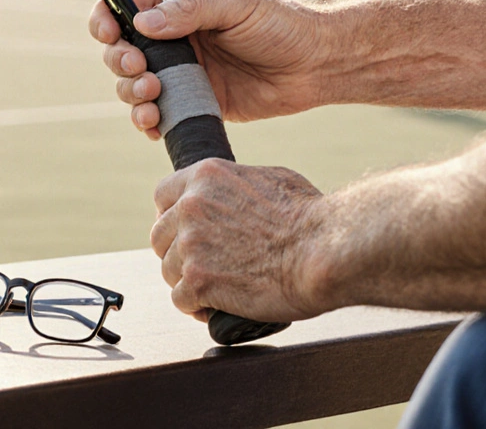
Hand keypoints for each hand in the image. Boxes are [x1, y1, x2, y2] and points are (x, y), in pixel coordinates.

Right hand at [88, 0, 327, 137]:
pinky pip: (156, 114)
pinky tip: (155, 123)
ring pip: (132, 85)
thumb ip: (189, 11)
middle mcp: (172, 37)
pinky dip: (147, 121)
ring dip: (131, 94)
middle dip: (119, 63)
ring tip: (153, 97)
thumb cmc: (281, 25)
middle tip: (140, 71)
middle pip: (119, 49)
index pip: (123, 3)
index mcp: (177, 2)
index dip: (105, 18)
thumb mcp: (236, 6)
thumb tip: (142, 24)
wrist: (315, 67)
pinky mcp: (191, 103)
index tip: (110, 34)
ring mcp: (180, 72)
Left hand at [150, 160, 326, 322]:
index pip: (163, 195)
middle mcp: (191, 207)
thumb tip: (235, 198)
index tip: (182, 230)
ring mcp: (191, 244)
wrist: (325, 251)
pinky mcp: (198, 281)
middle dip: (177, 252)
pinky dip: (196, 308)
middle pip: (160, 236)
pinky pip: (181, 300)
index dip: (171, 216)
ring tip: (215, 289)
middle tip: (202, 264)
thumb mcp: (272, 179)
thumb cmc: (310, 217)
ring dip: (188, 282)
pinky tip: (215, 307)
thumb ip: (239, 186)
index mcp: (206, 177)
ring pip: (168, 270)